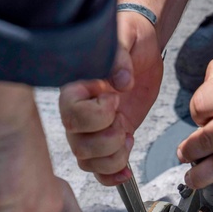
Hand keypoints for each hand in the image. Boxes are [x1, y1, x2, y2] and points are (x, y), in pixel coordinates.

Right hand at [59, 10, 162, 184]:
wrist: (141, 47)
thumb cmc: (127, 36)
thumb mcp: (124, 36)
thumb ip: (117, 55)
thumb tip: (120, 80)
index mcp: (76, 87)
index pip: (71, 113)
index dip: (96, 114)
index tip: (115, 97)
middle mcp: (78, 111)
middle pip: (78, 144)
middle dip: (109, 139)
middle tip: (123, 118)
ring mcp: (91, 129)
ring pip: (87, 161)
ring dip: (113, 158)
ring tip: (128, 136)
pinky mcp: (107, 139)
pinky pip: (98, 170)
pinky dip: (112, 176)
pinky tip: (126, 169)